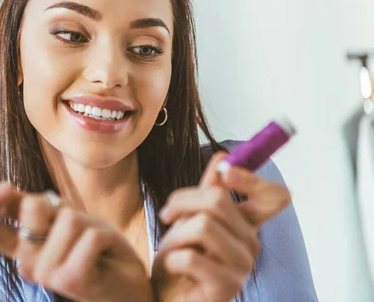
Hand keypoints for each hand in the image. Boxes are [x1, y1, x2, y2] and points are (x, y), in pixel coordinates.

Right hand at [0, 184, 152, 301]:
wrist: (125, 285)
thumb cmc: (91, 246)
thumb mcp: (59, 219)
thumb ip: (32, 207)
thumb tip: (5, 187)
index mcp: (19, 249)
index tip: (8, 187)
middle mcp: (26, 264)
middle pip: (30, 207)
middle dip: (58, 203)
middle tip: (75, 226)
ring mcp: (47, 274)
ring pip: (69, 217)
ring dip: (88, 222)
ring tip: (92, 243)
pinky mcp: (72, 280)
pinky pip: (91, 234)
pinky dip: (107, 235)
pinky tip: (105, 254)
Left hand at [151, 152, 290, 301]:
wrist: (168, 298)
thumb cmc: (179, 261)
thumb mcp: (188, 219)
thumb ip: (207, 191)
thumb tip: (223, 156)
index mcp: (246, 224)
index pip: (275, 196)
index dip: (252, 178)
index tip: (224, 172)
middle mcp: (252, 243)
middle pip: (219, 200)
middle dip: (182, 202)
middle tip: (166, 215)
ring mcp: (243, 266)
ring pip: (203, 225)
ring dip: (175, 235)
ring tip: (170, 248)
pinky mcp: (228, 286)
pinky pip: (192, 257)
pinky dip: (172, 259)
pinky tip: (172, 268)